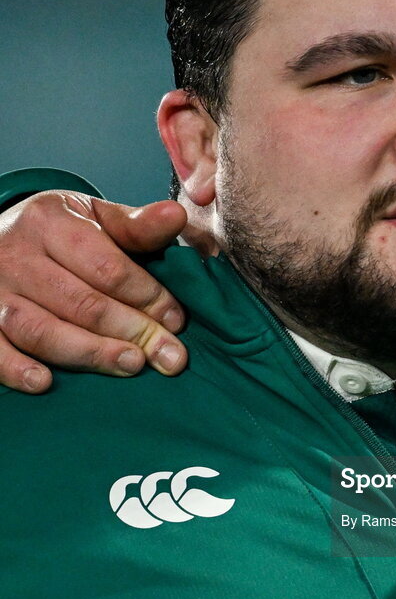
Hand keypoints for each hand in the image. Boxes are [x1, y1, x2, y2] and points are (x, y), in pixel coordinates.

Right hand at [0, 192, 188, 392]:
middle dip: (131, 331)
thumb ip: (137, 225)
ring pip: (41, 329)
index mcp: (50, 222)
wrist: (2, 234)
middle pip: (80, 302)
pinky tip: (44, 382)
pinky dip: (15, 368)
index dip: (147, 296)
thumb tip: (177, 216)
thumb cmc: (60, 230)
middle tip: (168, 355)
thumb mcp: (96, 216)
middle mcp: (17, 255)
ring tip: (131, 366)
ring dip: (90, 352)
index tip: (177, 320)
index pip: (106, 266)